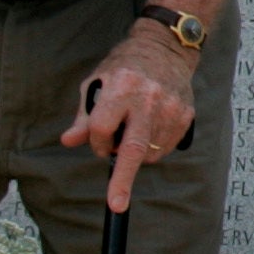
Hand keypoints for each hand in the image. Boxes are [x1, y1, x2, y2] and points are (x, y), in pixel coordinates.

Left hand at [62, 24, 199, 211]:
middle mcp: (148, 99)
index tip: (98, 143)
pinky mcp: (184, 116)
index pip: (101, 128)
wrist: (165, 48)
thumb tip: (69, 141)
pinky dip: (153, 149)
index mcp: (121, 88)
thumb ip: (85, 116)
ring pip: (148, 153)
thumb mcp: (97, 83)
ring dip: (135, 156)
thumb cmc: (125, 66)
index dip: (96, 141)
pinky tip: (149, 130)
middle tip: (116, 204)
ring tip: (134, 131)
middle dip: (122, 180)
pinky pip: (165, 148)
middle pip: (133, 148)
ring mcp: (170, 108)